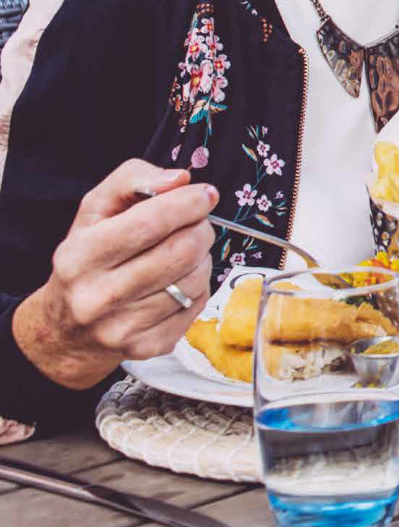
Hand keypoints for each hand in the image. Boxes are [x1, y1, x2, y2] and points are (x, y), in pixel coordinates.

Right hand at [12, 161, 218, 388]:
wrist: (66, 329)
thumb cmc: (86, 260)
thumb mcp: (93, 212)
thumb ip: (131, 181)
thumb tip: (179, 179)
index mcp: (79, 256)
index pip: (149, 223)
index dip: (187, 204)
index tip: (204, 194)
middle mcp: (97, 296)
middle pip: (181, 251)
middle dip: (200, 228)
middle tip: (196, 223)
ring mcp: (122, 327)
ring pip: (195, 279)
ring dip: (201, 258)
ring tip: (183, 253)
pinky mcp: (147, 347)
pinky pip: (197, 306)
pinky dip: (198, 287)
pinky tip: (177, 281)